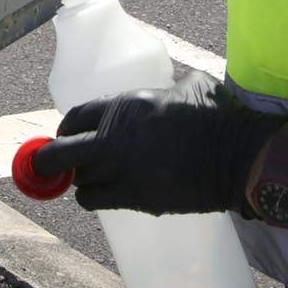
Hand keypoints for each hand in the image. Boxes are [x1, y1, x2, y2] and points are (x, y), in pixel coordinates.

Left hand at [31, 71, 281, 215]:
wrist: (239, 157)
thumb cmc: (219, 116)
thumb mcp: (186, 85)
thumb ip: (160, 90)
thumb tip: (158, 91)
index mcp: (127, 106)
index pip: (75, 118)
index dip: (65, 128)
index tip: (65, 135)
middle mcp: (118, 140)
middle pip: (62, 154)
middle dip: (49, 160)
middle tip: (48, 165)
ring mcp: (125, 172)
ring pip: (79, 182)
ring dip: (80, 180)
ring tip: (91, 178)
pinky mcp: (137, 199)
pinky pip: (97, 201)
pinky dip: (95, 198)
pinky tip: (107, 193)